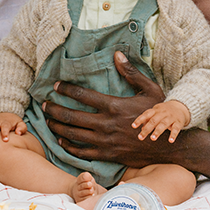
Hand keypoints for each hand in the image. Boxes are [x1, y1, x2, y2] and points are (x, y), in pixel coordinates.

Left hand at [43, 51, 182, 167]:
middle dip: (54, 109)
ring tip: (47, 120)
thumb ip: (131, 72)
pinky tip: (61, 140)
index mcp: (114, 106)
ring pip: (73, 135)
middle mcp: (106, 124)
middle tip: (43, 104)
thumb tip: (117, 54)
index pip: (83, 96)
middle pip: (72, 116)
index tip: (56, 85)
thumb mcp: (149, 90)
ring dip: (57, 127)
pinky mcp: (107, 155)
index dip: (66, 89)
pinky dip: (68, 146)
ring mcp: (105, 142)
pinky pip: (82, 152)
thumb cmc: (157, 115)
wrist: (166, 146)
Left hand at [131, 99, 190, 142]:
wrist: (181, 107)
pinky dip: (173, 135)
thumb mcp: (156, 113)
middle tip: (140, 137)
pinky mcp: (179, 122)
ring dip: (158, 131)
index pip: (146, 114)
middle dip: (147, 129)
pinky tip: (170, 141)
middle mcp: (163, 113)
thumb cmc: (165, 112)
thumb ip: (148, 120)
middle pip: (154, 120)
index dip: (139, 120)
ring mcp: (171, 117)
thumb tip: (141, 129)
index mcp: (156, 110)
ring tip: (152, 138)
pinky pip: (176, 128)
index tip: (133, 126)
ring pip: (164, 124)